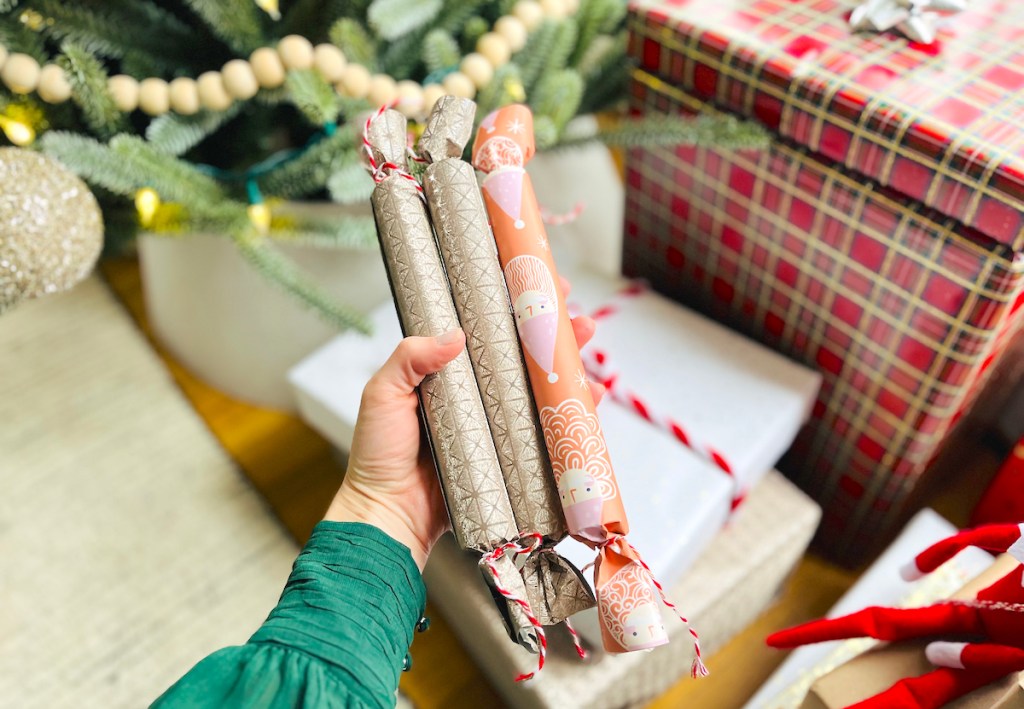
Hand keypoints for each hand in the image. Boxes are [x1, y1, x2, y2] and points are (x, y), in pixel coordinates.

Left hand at [325, 280, 602, 569]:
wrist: (389, 515)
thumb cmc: (378, 455)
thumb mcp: (383, 394)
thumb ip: (409, 358)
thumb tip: (455, 335)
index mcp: (446, 372)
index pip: (484, 327)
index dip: (512, 305)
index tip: (534, 283)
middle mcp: (476, 393)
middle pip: (523, 353)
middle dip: (554, 332)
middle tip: (576, 317)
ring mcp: (496, 424)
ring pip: (540, 388)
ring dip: (568, 368)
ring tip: (587, 349)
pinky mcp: (510, 456)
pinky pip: (546, 432)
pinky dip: (570, 415)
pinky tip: (589, 401)